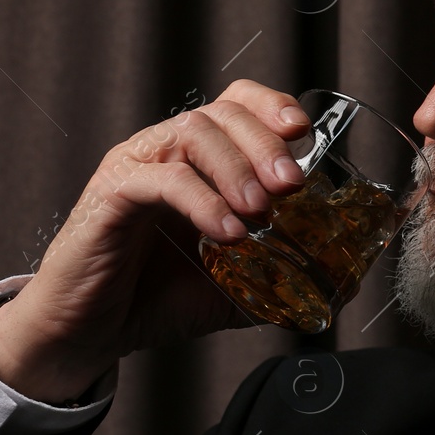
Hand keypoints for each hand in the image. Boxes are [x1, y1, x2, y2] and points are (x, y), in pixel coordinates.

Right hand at [0, 80, 309, 401]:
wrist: (90, 332)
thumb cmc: (157, 297)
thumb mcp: (236, 286)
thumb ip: (284, 275)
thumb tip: (345, 283)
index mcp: (197, 160)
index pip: (236, 103)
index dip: (271, 106)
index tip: (303, 133)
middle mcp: (165, 151)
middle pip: (221, 112)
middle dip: (265, 142)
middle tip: (292, 186)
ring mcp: (135, 167)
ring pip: (191, 133)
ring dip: (236, 167)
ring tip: (260, 211)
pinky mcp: (110, 195)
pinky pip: (160, 179)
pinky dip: (201, 201)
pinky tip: (226, 232)